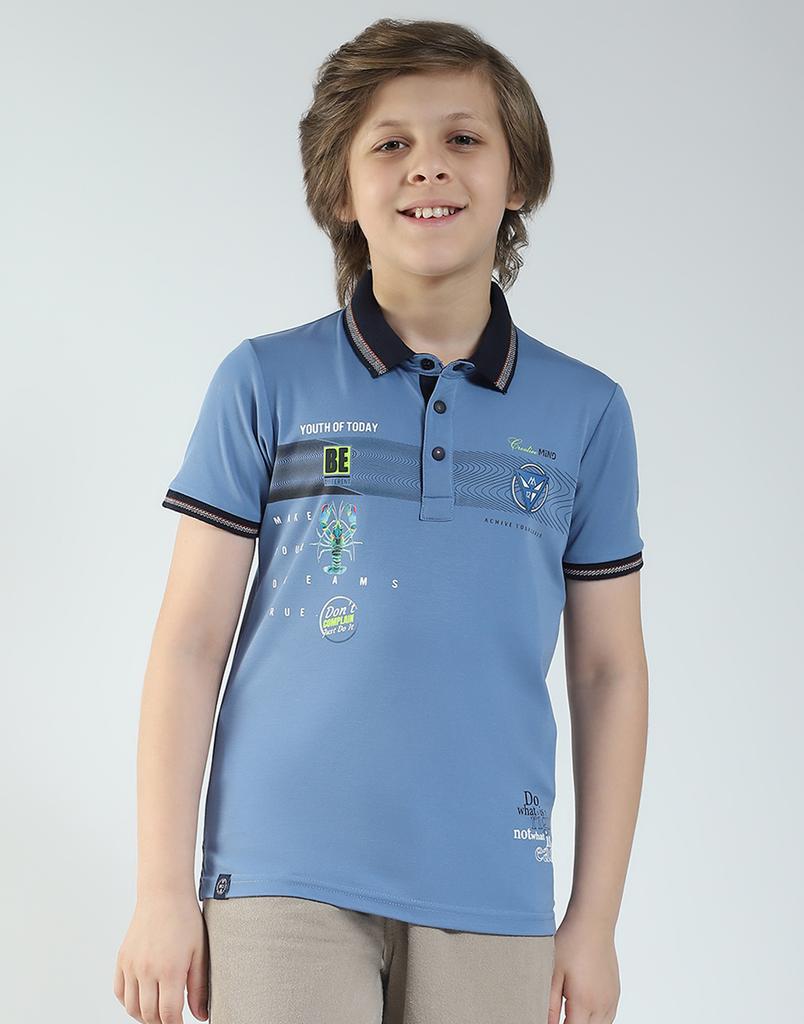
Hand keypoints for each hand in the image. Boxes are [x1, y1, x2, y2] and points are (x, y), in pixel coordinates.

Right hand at [113, 894, 208, 1022]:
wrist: (164, 894)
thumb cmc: (185, 919)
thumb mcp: (200, 952)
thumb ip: (199, 987)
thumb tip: (201, 1015)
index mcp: (169, 969)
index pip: (168, 1014)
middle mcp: (146, 970)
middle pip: (149, 1014)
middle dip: (161, 1022)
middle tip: (172, 1018)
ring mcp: (131, 965)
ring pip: (131, 1007)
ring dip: (144, 1015)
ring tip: (158, 1012)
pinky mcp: (122, 959)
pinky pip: (119, 992)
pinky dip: (128, 1002)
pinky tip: (142, 999)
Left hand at [548, 913, 620, 1022]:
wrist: (592, 923)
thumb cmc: (570, 943)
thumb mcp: (552, 973)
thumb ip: (549, 1004)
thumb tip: (545, 1022)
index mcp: (584, 1002)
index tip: (551, 1020)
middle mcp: (601, 1005)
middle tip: (558, 1015)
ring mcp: (611, 1000)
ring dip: (584, 1023)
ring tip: (569, 1010)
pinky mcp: (615, 993)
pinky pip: (607, 1017)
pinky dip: (595, 1019)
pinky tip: (583, 1007)